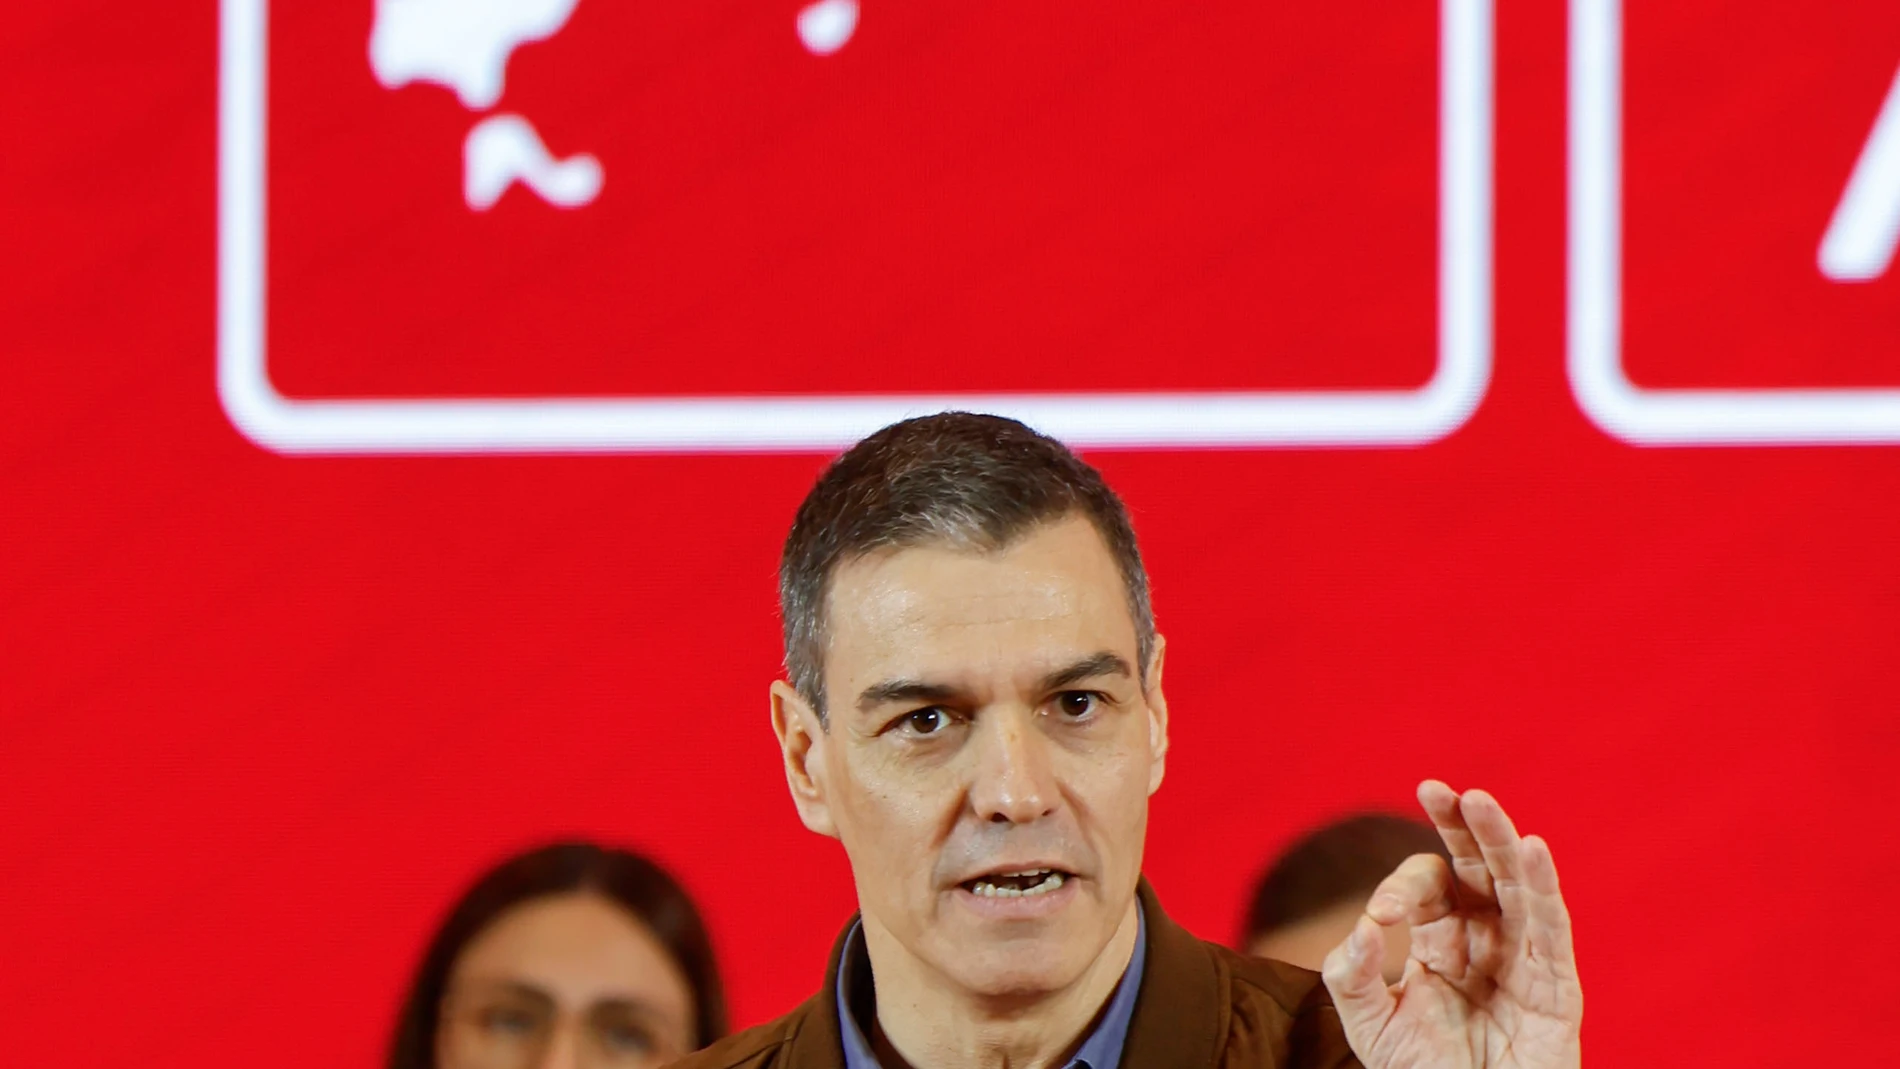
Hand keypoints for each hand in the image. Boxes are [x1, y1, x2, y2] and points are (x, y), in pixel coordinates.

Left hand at [1321, 781, 1582, 1068]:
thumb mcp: (1369, 1026)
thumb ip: (1351, 976)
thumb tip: (1363, 925)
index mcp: (1442, 939)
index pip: (1427, 887)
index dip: (1402, 887)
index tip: (1383, 915)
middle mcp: (1487, 939)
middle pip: (1478, 867)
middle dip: (1460, 825)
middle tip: (1435, 788)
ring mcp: (1524, 960)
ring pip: (1517, 886)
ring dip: (1500, 841)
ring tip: (1479, 800)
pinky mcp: (1555, 990)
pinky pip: (1552, 930)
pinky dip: (1544, 887)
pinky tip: (1533, 848)